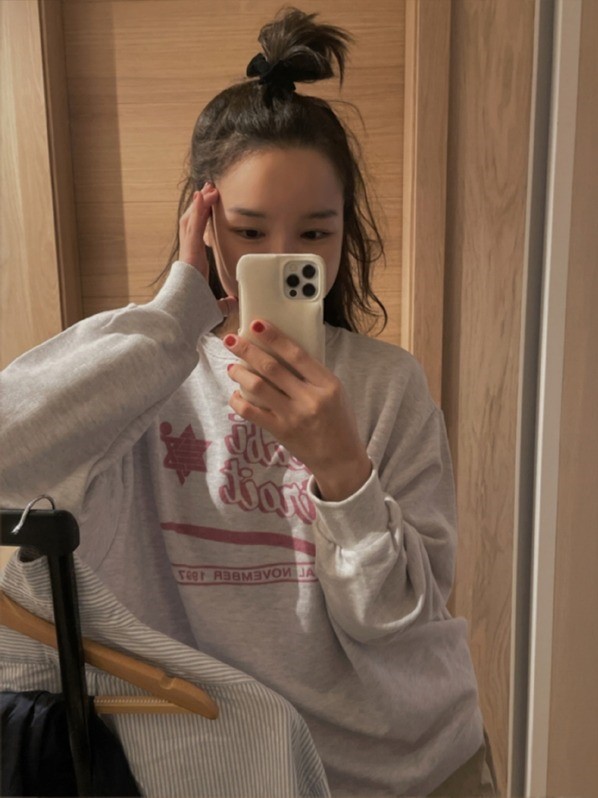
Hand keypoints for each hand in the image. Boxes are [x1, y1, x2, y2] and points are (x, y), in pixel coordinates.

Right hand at [178, 183, 236, 317]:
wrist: (182, 317)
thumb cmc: (193, 312)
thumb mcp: (214, 305)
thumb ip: (223, 303)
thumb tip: (234, 302)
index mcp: (194, 264)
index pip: (198, 236)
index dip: (202, 220)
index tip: (209, 209)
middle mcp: (189, 255)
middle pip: (192, 223)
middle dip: (200, 206)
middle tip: (208, 190)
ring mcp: (188, 252)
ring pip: (191, 221)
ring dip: (200, 204)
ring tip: (208, 188)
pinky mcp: (189, 252)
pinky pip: (194, 227)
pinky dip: (199, 211)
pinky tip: (203, 197)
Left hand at [224, 321, 371, 501]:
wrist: (340, 459)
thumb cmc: (339, 422)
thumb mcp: (336, 392)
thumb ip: (313, 374)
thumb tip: (281, 351)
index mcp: (327, 384)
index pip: (296, 354)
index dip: (274, 337)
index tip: (256, 324)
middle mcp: (310, 398)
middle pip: (271, 367)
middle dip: (247, 350)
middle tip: (231, 340)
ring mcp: (293, 416)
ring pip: (258, 387)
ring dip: (240, 374)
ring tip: (232, 367)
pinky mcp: (280, 432)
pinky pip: (252, 413)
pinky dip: (239, 401)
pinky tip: (236, 394)